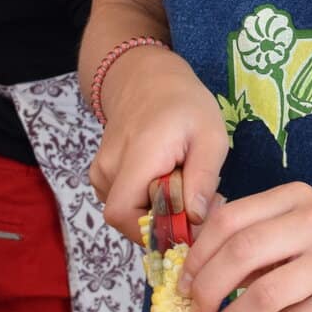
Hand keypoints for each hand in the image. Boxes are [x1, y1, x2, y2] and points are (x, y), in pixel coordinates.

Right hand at [88, 47, 228, 243]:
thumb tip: (195, 219)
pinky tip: (166, 183)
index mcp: (137, 156)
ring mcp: (101, 172)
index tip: (191, 223)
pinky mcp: (102, 176)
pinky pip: (125, 204)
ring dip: (157, 213)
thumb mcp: (210, 136)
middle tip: (197, 204)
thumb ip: (203, 178)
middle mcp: (109, 167)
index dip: (155, 231)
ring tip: (183, 186)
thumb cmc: (184, 105)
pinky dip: (147, 204)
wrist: (147, 79)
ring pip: (128, 214)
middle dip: (164, 223)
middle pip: (128, 220)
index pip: (124, 214)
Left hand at [178, 182, 311, 311]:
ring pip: (263, 293)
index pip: (231, 218)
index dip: (199, 253)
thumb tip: (194, 263)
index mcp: (298, 198)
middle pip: (241, 251)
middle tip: (195, 311)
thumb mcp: (302, 229)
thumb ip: (258, 237)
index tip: (184, 281)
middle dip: (207, 287)